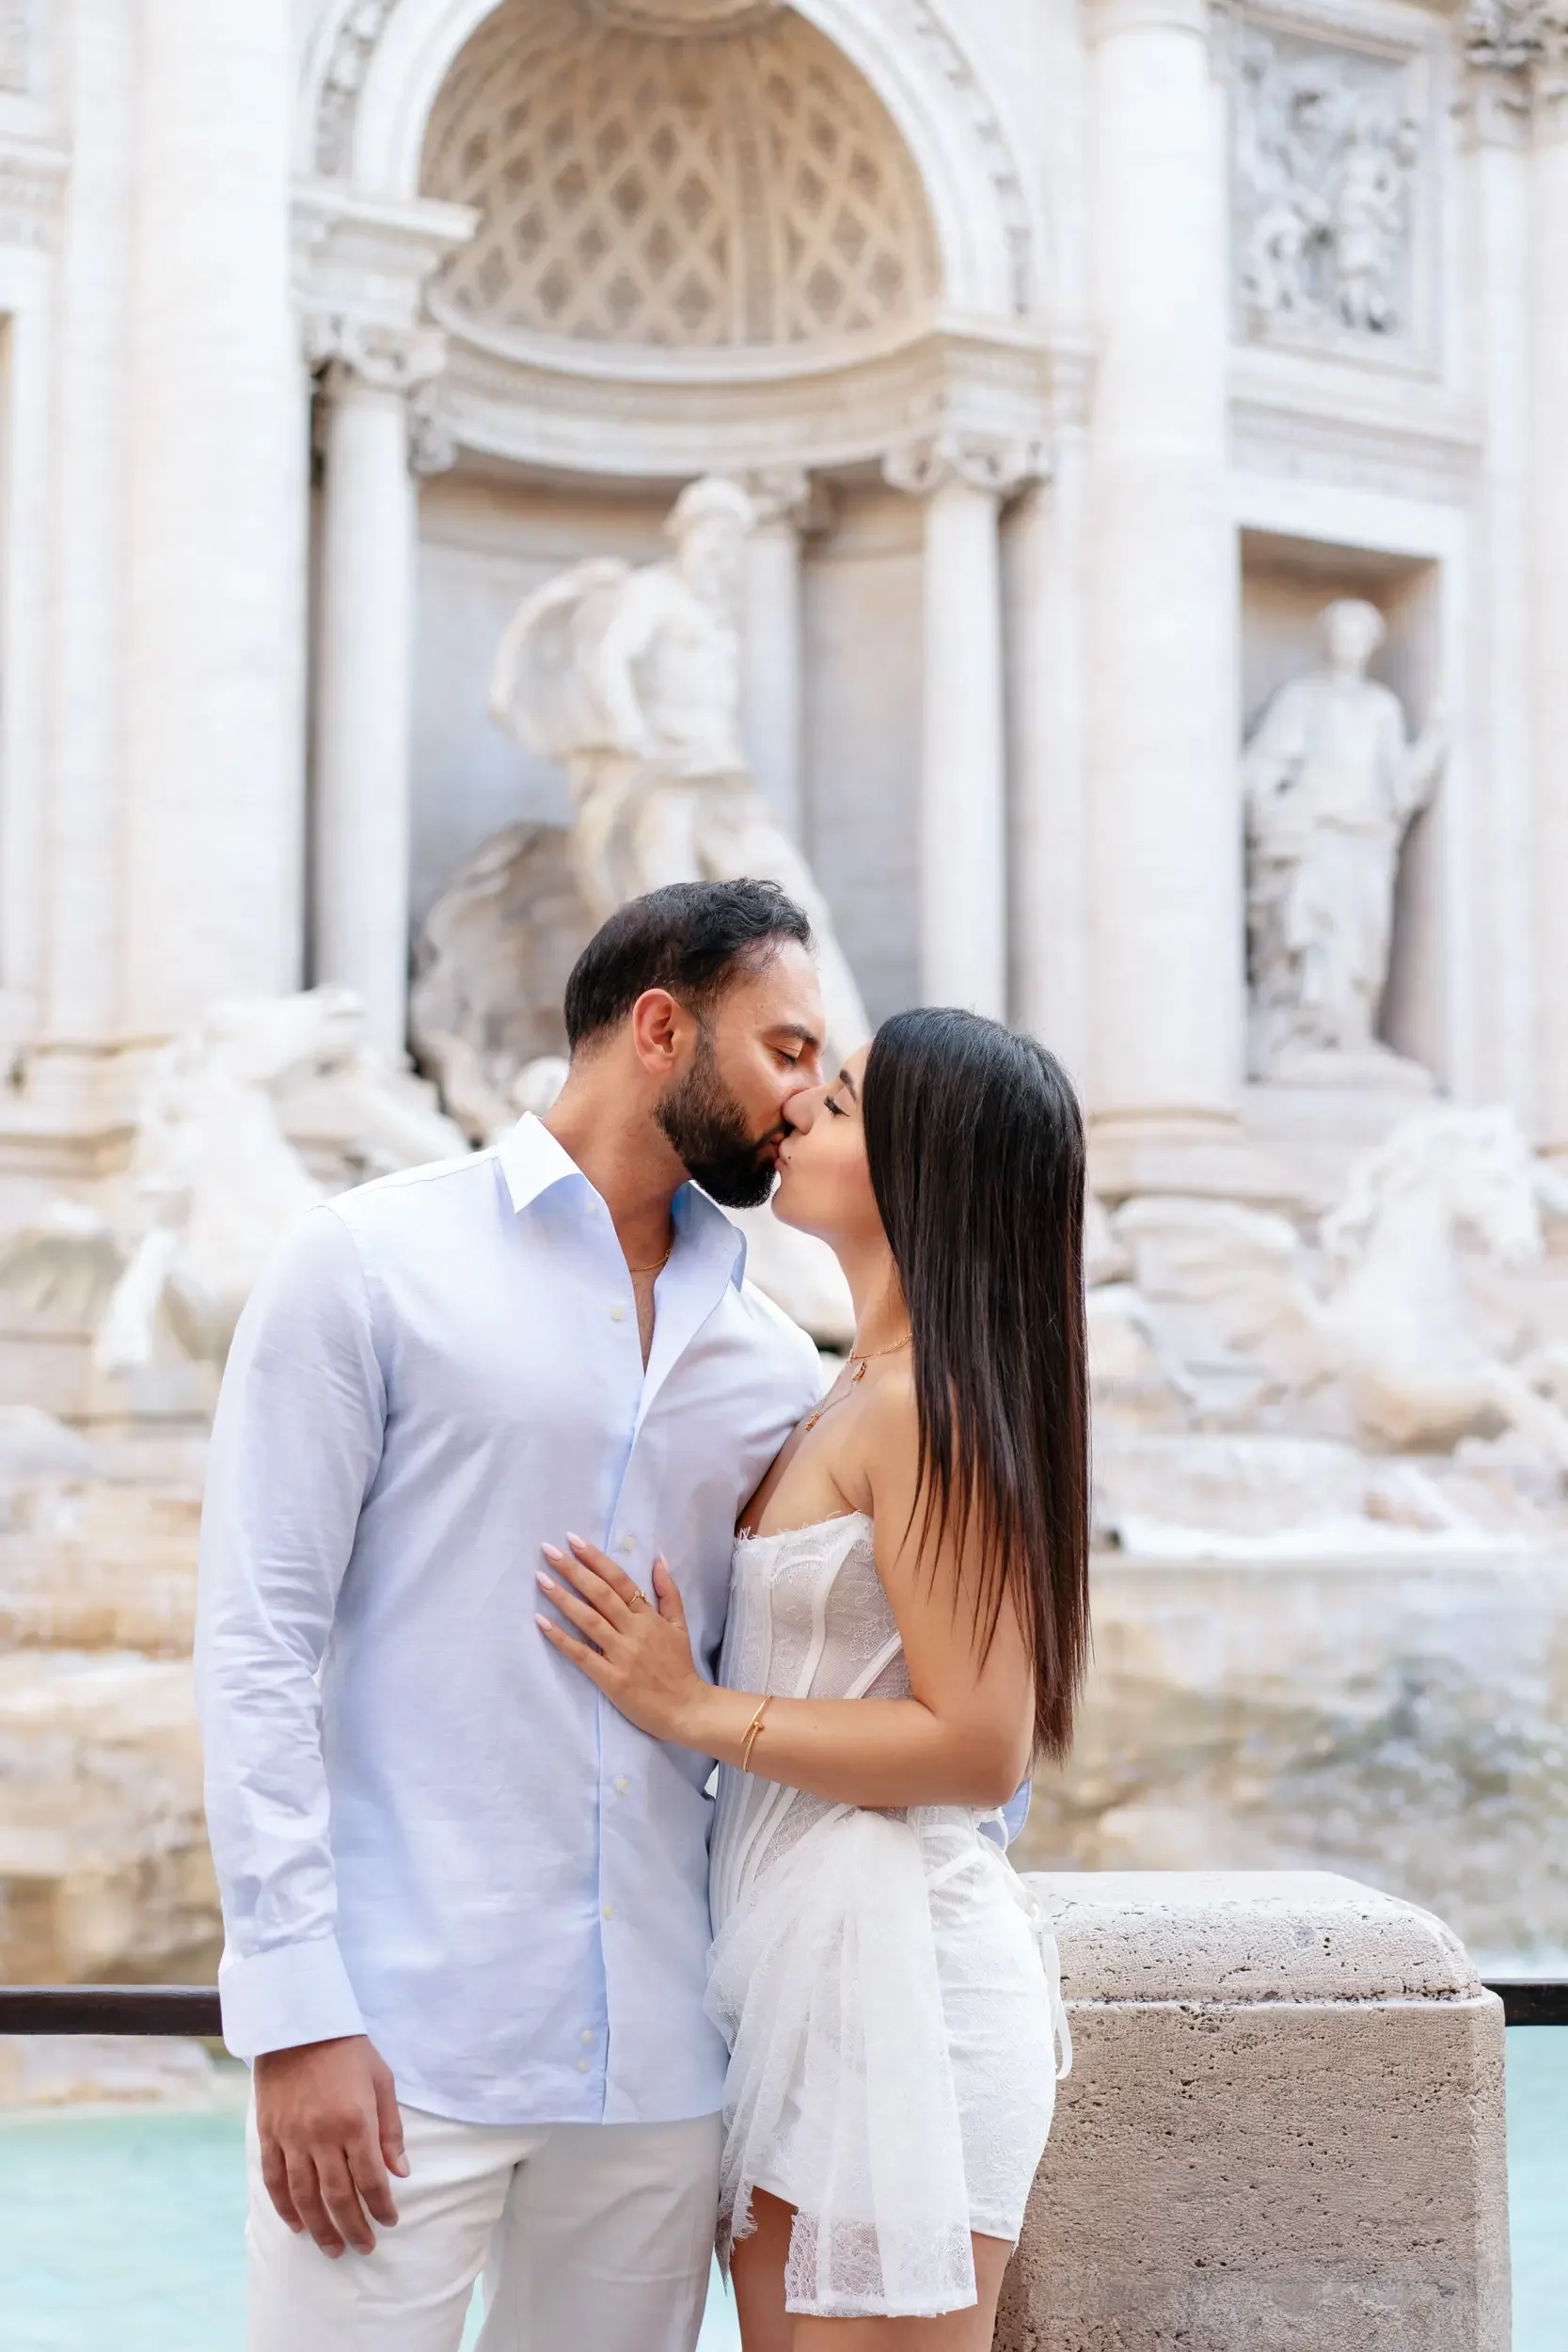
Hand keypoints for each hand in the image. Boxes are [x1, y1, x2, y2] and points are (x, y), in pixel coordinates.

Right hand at [254, 2034, 406, 2257]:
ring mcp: (291, 2137)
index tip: (389, 2222)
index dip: (381, 2206)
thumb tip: (400, 2173)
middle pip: (337, 2196)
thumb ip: (390, 2130)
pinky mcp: (269, 2135)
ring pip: (304, 2196)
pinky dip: (285, 2207)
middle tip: (363, 2247)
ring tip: (332, 2248)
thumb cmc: (348, 2050)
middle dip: (352, 2227)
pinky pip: (274, 2180)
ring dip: (319, 2227)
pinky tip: (297, 2224)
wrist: (298, 2024)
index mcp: (355, 2121)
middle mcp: (322, 2136)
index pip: (370, 2179)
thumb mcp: (381, 2081)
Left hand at [537, 1535, 709, 1746]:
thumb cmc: (679, 1667)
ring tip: (541, 1579)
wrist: (686, 1708)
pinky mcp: (611, 1678)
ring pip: (589, 1619)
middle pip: (601, 1594)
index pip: (620, 1580)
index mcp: (649, 1616)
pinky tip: (542, 1622)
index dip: (596, 1559)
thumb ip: (668, 1592)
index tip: (573, 1540)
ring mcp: (622, 1654)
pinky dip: (561, 1638)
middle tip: (549, 1550)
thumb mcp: (679, 1625)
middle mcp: (634, 1630)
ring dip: (563, 1598)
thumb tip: (659, 1558)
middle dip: (574, 1570)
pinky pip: (581, 1654)